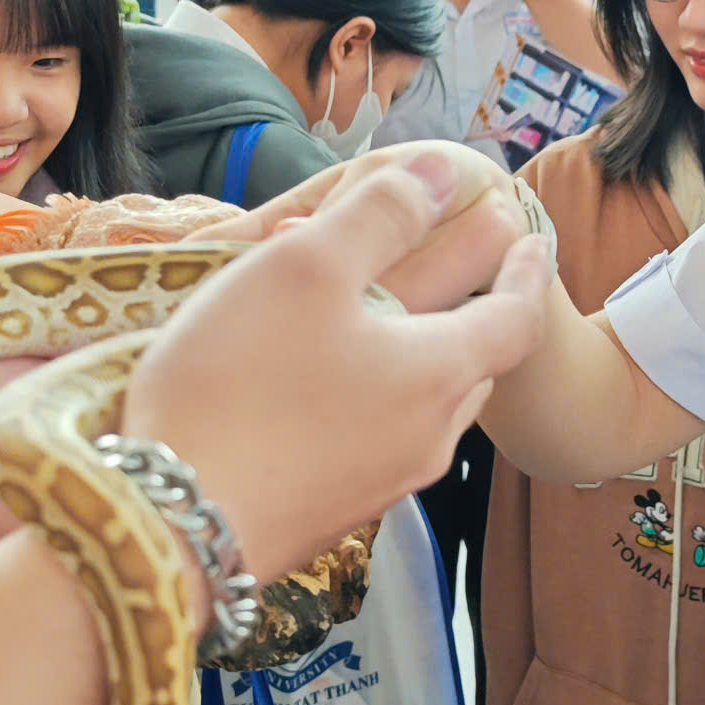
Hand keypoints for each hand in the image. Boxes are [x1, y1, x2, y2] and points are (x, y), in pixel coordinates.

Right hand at [125, 152, 547, 582]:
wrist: (170, 530)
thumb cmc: (239, 385)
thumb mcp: (305, 268)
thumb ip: (380, 213)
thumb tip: (443, 173)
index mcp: (438, 374)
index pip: (517, 318)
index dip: (529, 272)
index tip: (535, 238)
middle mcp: (425, 439)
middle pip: (473, 369)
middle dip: (475, 316)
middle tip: (464, 274)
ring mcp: (379, 486)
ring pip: (422, 410)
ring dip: (416, 361)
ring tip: (382, 324)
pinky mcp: (329, 514)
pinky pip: (372, 442)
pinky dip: (368, 399)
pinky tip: (316, 389)